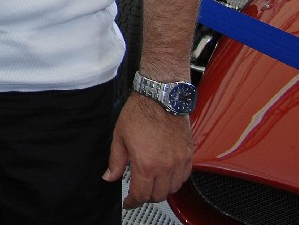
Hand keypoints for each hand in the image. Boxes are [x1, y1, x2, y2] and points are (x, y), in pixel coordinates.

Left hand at [104, 93, 193, 207]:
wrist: (160, 96)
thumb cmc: (140, 112)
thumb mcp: (119, 137)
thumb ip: (115, 161)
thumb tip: (110, 177)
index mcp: (146, 163)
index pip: (141, 195)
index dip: (132, 202)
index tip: (129, 202)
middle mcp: (165, 166)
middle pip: (158, 195)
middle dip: (146, 197)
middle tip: (139, 192)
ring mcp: (179, 161)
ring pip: (173, 189)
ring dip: (162, 190)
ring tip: (152, 182)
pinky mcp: (189, 154)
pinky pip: (185, 177)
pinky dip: (176, 180)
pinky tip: (167, 174)